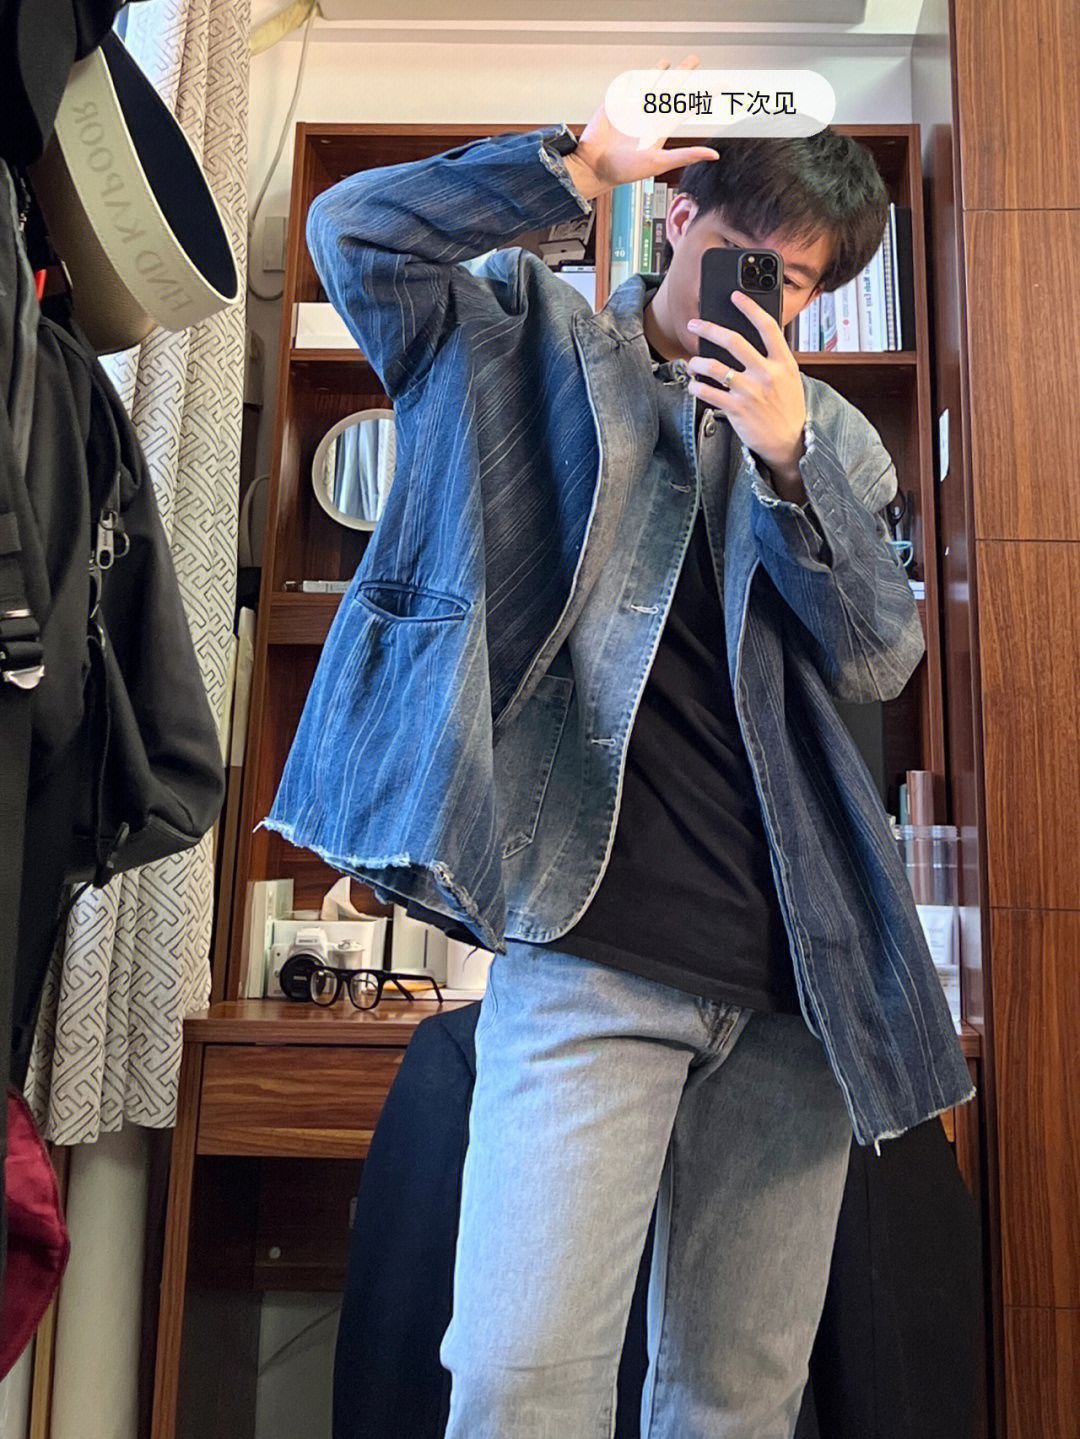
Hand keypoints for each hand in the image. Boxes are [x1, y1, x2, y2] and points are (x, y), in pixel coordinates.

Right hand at [565, 55, 721, 200]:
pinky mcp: (616, 105)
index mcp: (660, 128)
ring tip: (668, 62)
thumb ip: (686, 155)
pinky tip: (640, 74)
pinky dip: (634, 80)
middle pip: (670, 90)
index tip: (718, 87)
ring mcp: (632, 109)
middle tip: (694, 60)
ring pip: (649, 86)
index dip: (702, 97)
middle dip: (683, 75)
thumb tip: (714, 155)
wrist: (594, 166)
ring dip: (659, 73)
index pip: (686, 108)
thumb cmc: (625, 170)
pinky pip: (627, 88)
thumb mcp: (659, 163)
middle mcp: (649, 117)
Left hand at [686, 292, 807, 500]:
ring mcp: (751, 392)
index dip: (750, 307)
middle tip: (694, 324)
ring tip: (692, 362)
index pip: (767, 326)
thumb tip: (750, 340)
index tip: (735, 296)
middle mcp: (767, 374)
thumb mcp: (790, 378)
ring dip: (697, 362)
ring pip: (715, 367)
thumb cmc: (788, 408)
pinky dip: (697, 388)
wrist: (790, 442)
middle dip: (709, 329)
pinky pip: (709, 393)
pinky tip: (694, 386)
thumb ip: (773, 359)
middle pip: (734, 341)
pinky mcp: (737, 409)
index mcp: (784, 362)